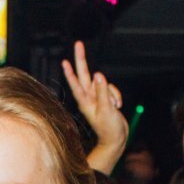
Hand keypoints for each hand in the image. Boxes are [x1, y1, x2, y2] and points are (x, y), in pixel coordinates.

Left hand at [63, 41, 127, 172]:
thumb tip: (98, 75)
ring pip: (104, 83)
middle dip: (82, 59)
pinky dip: (117, 96)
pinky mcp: (105, 98)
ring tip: (115, 106)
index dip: (71, 72)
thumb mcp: (106, 110)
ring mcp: (97, 97)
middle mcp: (89, 97)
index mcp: (85, 102)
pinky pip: (111, 90)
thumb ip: (102, 92)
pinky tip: (118, 107)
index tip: (64, 61)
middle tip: (78, 43)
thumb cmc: (109, 129)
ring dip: (112, 93)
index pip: (76, 83)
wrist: (117, 139)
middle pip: (85, 74)